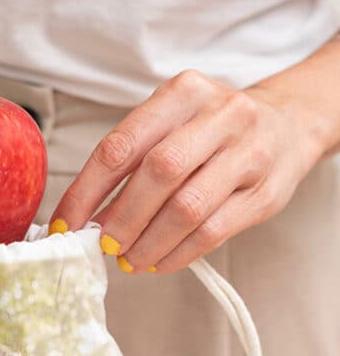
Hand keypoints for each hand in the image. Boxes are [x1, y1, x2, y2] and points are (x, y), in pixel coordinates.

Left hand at [49, 70, 317, 273]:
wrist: (290, 124)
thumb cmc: (211, 131)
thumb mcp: (170, 124)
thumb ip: (130, 163)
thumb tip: (85, 220)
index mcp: (182, 94)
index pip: (120, 147)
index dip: (85, 193)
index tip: (65, 226)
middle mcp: (221, 116)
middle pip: (158, 174)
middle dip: (122, 219)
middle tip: (104, 246)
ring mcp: (249, 153)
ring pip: (186, 208)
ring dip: (148, 243)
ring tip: (129, 261)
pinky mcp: (265, 193)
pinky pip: (212, 233)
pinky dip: (177, 254)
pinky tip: (158, 262)